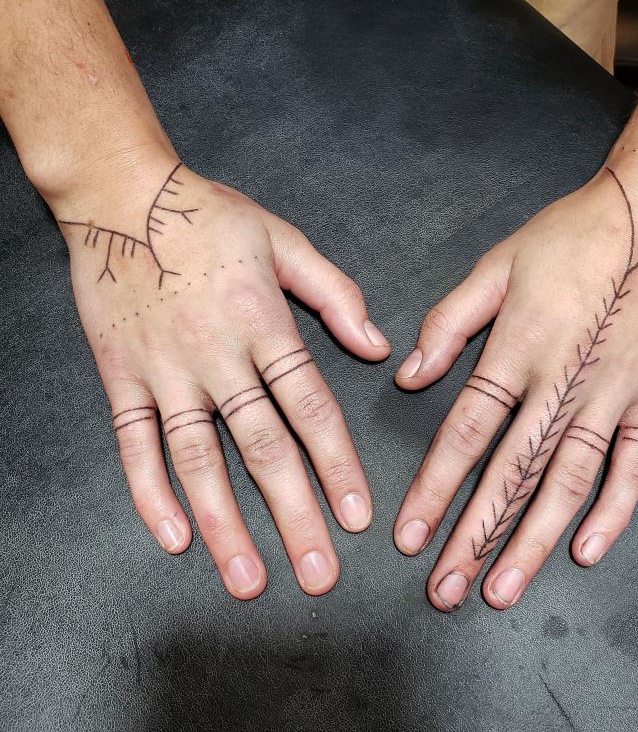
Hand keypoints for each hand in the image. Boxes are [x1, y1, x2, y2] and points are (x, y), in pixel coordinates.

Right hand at [58, 157, 390, 599]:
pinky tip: (175, 536)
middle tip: (318, 574)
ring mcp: (165, 371)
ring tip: (248, 579)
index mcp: (264, 323)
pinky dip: (151, 492)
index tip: (357, 517)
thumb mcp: (285, 241)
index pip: (310, 407)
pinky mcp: (121, 377)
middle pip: (262, 448)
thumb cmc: (210, 216)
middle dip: (294, 515)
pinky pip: (134, 443)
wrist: (122, 196)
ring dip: (225, 524)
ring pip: (198, 459)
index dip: (336, 465)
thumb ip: (337, 296)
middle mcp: (218, 356)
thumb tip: (379, 348)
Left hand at [393, 164, 637, 610]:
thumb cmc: (570, 235)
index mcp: (517, 349)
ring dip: (534, 540)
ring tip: (502, 588)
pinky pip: (635, 463)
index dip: (435, 488)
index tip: (411, 537)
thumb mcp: (497, 265)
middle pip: (511, 473)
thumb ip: (449, 322)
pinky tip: (587, 549)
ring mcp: (612, 394)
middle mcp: (562, 382)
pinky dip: (613, 509)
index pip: (466, 433)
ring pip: (568, 481)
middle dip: (474, 536)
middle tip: (444, 591)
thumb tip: (409, 373)